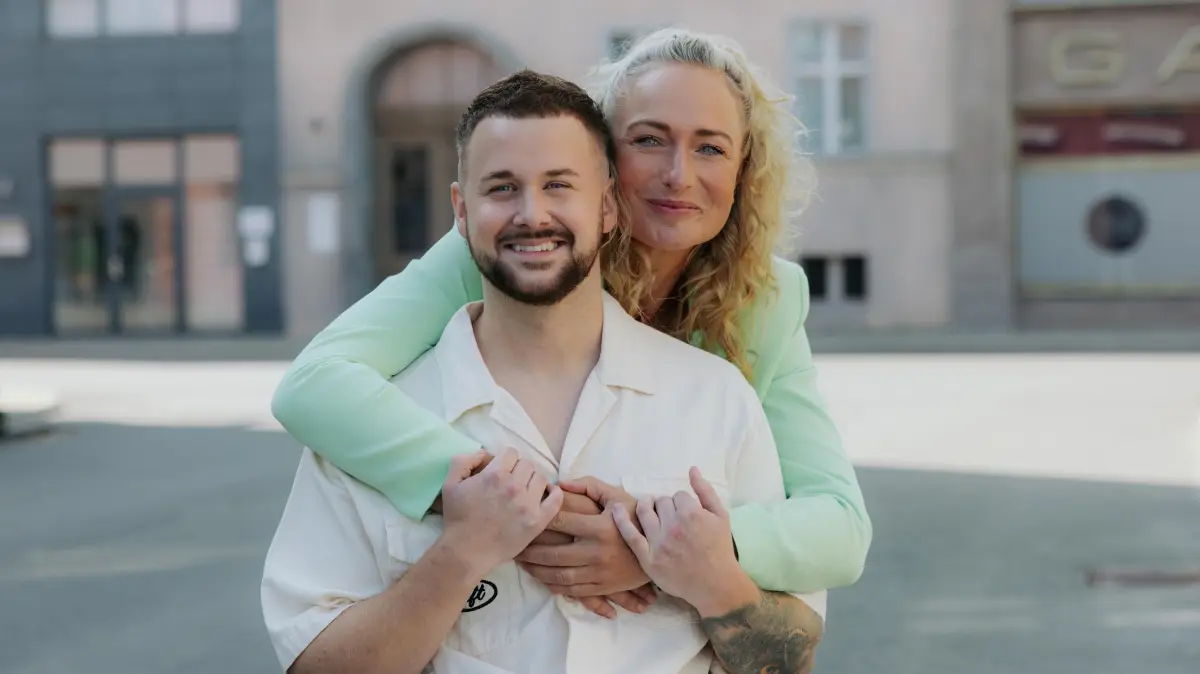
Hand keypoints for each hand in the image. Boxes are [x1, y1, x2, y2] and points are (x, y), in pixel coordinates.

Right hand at [440, 449, 562, 578]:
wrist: (467, 551)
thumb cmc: (457, 518)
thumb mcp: (450, 484)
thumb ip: (463, 461)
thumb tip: (483, 452)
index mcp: (494, 475)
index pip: (511, 453)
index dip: (505, 460)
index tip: (502, 470)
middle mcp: (514, 486)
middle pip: (527, 464)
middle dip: (519, 469)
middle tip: (512, 481)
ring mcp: (528, 504)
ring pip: (541, 478)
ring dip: (533, 481)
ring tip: (525, 490)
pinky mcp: (538, 521)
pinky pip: (556, 499)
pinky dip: (554, 493)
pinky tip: (547, 494)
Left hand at [515, 477, 650, 609]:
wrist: (663, 547)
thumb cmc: (636, 517)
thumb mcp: (617, 496)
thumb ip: (588, 486)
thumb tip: (560, 485)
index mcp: (600, 527)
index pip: (560, 522)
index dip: (539, 519)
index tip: (524, 516)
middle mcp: (597, 552)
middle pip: (554, 553)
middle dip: (530, 550)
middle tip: (515, 545)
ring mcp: (600, 573)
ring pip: (560, 575)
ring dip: (537, 571)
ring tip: (522, 563)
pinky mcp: (603, 587)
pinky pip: (573, 590)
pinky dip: (554, 585)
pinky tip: (542, 578)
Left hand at [612, 467, 756, 616]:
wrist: (715, 583)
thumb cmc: (719, 549)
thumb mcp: (721, 516)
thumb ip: (705, 491)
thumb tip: (692, 469)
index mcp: (691, 513)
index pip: (677, 496)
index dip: (681, 503)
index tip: (683, 513)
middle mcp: (673, 525)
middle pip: (660, 502)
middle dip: (665, 506)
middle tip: (669, 517)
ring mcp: (658, 542)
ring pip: (644, 511)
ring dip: (645, 506)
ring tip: (649, 510)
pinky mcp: (647, 558)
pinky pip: (630, 534)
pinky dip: (621, 519)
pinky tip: (616, 509)